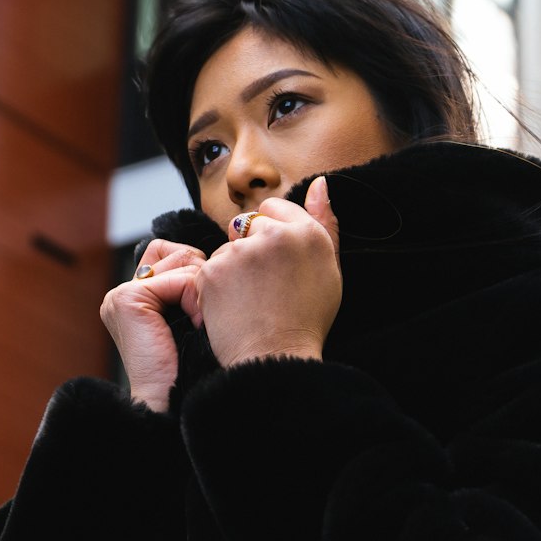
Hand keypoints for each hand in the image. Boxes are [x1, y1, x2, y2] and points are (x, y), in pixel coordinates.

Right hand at [100, 240, 204, 411]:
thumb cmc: (193, 370)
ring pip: (182, 261)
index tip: (208, 307)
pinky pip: (180, 279)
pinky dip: (196, 301)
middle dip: (202, 278)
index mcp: (136, 298)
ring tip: (200, 324)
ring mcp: (121, 295)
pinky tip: (197, 325)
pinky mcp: (127, 300)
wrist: (174, 404)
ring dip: (201, 291)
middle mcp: (124, 293)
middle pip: (178, 252)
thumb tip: (222, 254)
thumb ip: (193, 288)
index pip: (173, 254)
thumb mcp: (195, 321)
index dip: (199, 273)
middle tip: (204, 317)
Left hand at [196, 177, 340, 368]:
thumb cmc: (306, 319)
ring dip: (233, 267)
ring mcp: (240, 252)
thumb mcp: (330, 270)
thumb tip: (320, 183)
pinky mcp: (212, 270)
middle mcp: (274, 235)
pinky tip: (233, 307)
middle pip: (247, 224)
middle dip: (250, 246)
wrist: (275, 358)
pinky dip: (216, 285)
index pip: (274, 207)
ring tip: (250, 300)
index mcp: (307, 233)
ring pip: (227, 246)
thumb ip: (326, 222)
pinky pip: (209, 267)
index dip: (272, 234)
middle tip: (264, 286)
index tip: (276, 264)